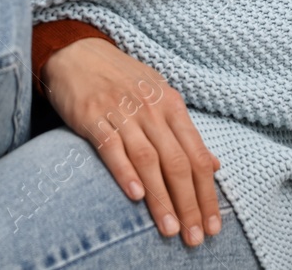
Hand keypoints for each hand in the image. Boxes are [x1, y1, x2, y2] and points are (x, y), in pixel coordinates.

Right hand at [39, 37, 221, 246]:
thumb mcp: (160, 97)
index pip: (197, 156)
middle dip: (188, 204)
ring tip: (170, 228)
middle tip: (194, 238)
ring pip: (148, 160)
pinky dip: (125, 172)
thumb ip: (185, 133)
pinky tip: (136, 195)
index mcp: (172, 105)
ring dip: (161, 198)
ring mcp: (122, 112)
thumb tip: (214, 165)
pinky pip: (112, 147)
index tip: (212, 226)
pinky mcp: (92, 116)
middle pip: (177, 162)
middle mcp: (151, 109)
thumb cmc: (122, 80)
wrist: (77, 52)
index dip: (207, 194)